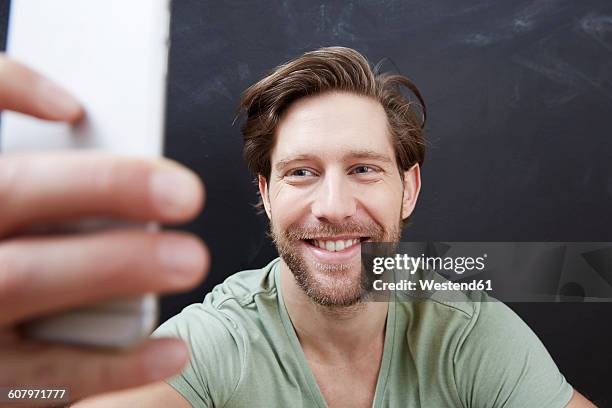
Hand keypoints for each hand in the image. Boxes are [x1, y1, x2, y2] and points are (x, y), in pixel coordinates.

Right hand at [0, 55, 208, 403]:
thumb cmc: (12, 244)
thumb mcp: (11, 203)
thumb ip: (39, 178)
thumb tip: (76, 121)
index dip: (10, 90)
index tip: (75, 107)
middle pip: (14, 195)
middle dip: (102, 186)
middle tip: (186, 192)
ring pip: (24, 280)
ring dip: (113, 267)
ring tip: (189, 258)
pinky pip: (41, 377)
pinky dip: (112, 365)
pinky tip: (172, 350)